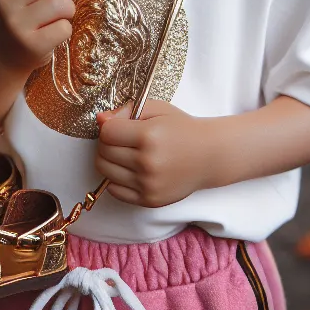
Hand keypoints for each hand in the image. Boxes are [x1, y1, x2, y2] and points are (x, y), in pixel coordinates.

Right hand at [0, 0, 87, 75]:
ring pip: (59, 3)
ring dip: (70, 8)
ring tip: (64, 14)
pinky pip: (63, 28)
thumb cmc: (25, 17)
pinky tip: (57, 31)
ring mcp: (17, 24)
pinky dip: (67, 28)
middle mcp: (6, 2)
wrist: (8, 54)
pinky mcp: (31, 44)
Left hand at [95, 99, 212, 207]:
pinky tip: (128, 169)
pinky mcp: (149, 200)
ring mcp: (148, 184)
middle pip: (103, 152)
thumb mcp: (157, 109)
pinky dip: (115, 179)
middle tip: (121, 139)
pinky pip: (115, 190)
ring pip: (105, 172)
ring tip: (123, 153)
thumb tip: (100, 119)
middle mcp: (147, 162)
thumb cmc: (182, 129)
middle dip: (107, 143)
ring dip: (109, 160)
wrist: (209, 155)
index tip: (118, 126)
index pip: (107, 133)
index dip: (109, 127)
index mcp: (149, 136)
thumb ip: (126, 110)